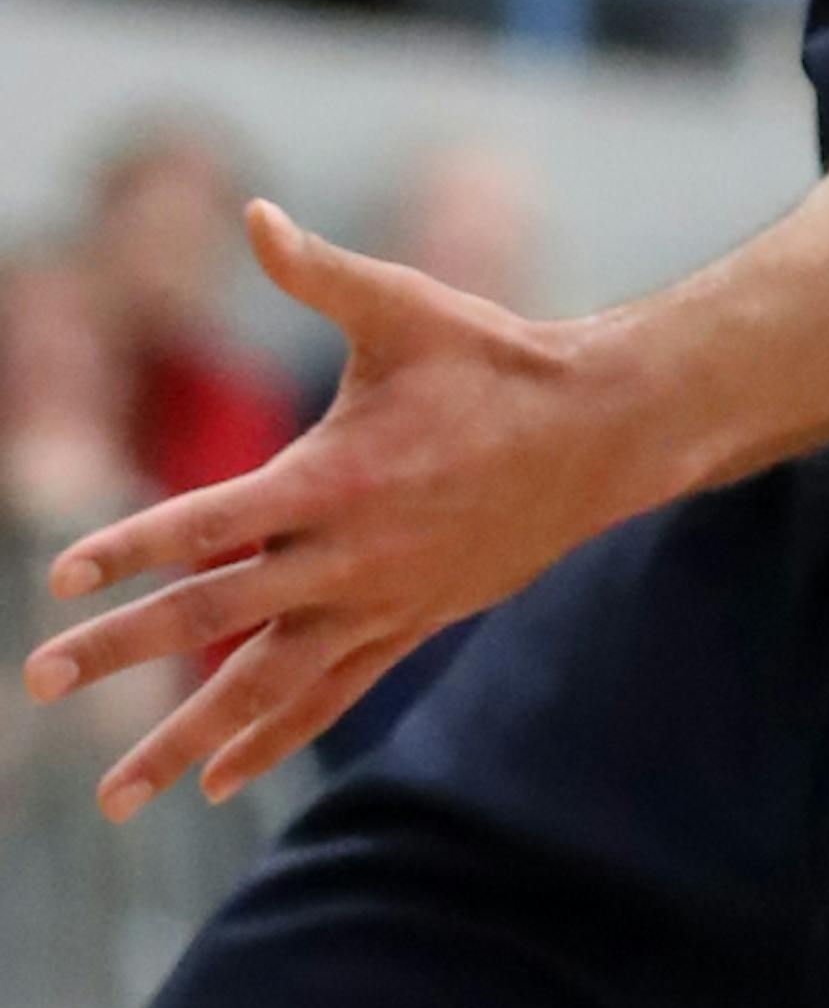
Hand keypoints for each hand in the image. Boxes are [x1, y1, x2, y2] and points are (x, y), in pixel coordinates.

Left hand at [20, 201, 644, 814]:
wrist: (594, 436)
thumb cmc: (489, 359)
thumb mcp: (403, 306)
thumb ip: (317, 271)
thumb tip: (255, 212)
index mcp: (332, 477)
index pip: (208, 523)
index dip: (129, 549)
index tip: (61, 578)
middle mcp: (345, 556)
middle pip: (213, 617)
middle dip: (120, 652)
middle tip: (39, 681)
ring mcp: (375, 604)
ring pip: (262, 688)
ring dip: (183, 742)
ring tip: (113, 795)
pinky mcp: (404, 627)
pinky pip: (325, 699)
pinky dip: (268, 741)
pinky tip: (215, 782)